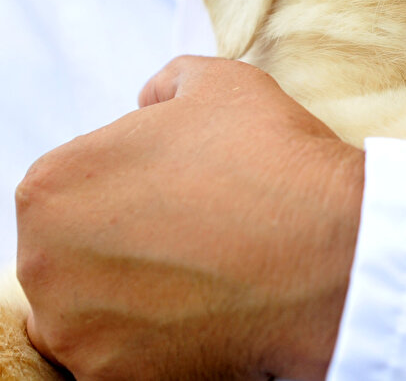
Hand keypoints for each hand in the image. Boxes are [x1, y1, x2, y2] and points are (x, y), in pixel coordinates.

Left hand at [15, 56, 363, 380]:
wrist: (332, 252)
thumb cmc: (275, 163)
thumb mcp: (223, 85)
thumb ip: (167, 84)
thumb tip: (148, 104)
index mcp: (55, 183)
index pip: (77, 184)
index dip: (136, 184)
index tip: (181, 191)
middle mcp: (43, 260)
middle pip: (74, 249)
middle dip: (127, 241)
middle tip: (194, 234)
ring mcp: (73, 328)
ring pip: (91, 308)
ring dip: (135, 293)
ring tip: (204, 275)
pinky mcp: (110, 377)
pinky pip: (123, 355)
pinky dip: (158, 340)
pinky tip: (208, 311)